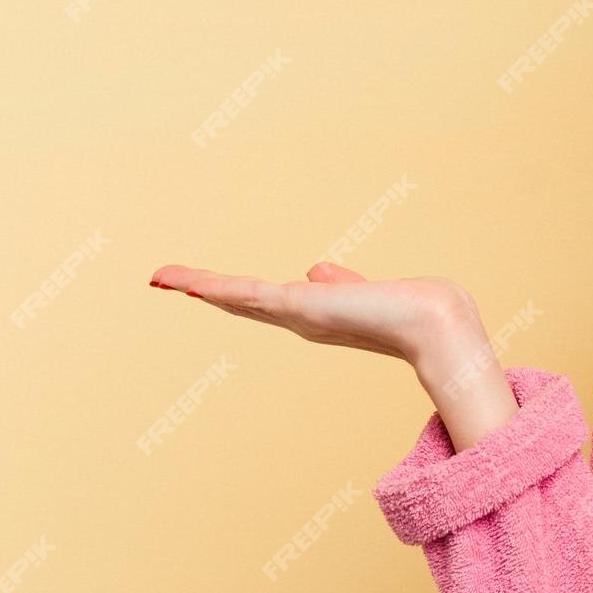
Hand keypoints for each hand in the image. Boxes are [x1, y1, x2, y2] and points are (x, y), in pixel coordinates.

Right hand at [147, 260, 485, 372]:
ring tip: (162, 276)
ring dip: (198, 285)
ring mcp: (297, 315)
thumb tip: (317, 270)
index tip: (200, 285)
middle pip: (241, 302)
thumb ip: (339, 284)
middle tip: (164, 279)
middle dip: (203, 290)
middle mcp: (300, 319)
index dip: (230, 294)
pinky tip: (190, 283)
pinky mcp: (300, 307)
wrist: (430, 321)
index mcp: (313, 314)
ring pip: (237, 298)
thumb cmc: (408, 307)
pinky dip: (218, 288)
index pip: (263, 300)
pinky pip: (249, 294)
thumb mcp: (363, 291)